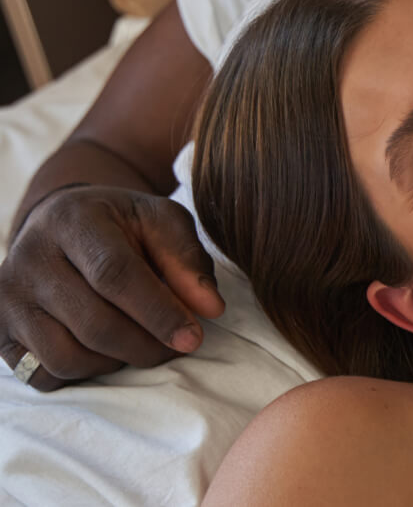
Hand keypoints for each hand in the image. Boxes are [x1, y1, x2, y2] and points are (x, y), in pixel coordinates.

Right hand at [0, 185, 225, 390]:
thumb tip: (210, 309)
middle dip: (146, 344)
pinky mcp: (0, 332)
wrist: (62, 222)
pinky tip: (107, 350)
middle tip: (178, 346)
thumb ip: (187, 259)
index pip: (115, 275)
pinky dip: (84, 373)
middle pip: (94, 323)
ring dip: (117, 361)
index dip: (158, 312)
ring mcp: (9, 299)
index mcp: (73, 220)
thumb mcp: (160, 221)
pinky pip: (44, 375)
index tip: (193, 337)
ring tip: (144, 343)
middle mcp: (30, 259)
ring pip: (67, 356)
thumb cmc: (121, 223)